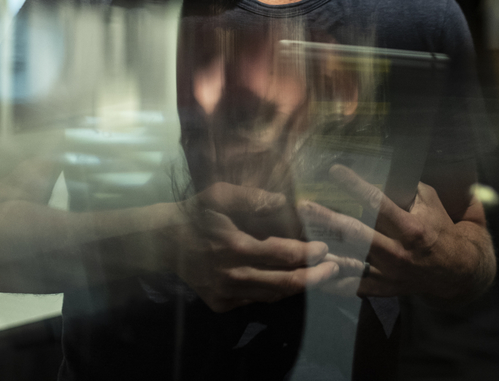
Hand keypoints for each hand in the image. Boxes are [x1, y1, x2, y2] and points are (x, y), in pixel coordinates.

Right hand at [169, 182, 344, 312]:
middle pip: (285, 283)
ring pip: (273, 296)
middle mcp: (233, 275)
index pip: (284, 255)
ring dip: (297, 287)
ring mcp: (226, 293)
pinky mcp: (221, 304)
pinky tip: (285, 281)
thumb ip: (252, 197)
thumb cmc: (196, 213)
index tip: (324, 248)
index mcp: (235, 247)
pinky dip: (273, 292)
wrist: (164, 241)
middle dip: (315, 277)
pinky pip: (255, 300)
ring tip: (317, 276)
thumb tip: (284, 202)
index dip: (309, 254)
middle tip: (334, 269)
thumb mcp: (219, 194)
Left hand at [298, 164, 478, 299]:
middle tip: (303, 206)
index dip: (355, 185)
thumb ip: (404, 187)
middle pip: (357, 234)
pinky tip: (310, 269)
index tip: (334, 170)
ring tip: (297, 238)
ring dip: (323, 250)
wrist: (455, 272)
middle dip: (328, 219)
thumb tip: (377, 168)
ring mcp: (389, 275)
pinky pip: (351, 287)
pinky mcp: (382, 290)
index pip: (378, 203)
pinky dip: (331, 280)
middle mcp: (398, 253)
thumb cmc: (438, 228)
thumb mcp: (429, 202)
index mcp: (412, 229)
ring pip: (349, 263)